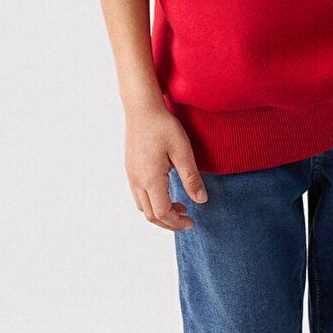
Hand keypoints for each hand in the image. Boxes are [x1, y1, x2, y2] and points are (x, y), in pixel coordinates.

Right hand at [125, 101, 209, 229]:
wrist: (142, 109)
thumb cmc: (163, 126)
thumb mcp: (182, 151)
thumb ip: (191, 178)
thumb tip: (201, 200)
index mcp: (151, 179)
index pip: (162, 213)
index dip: (177, 222)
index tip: (192, 222)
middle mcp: (137, 181)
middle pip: (150, 215)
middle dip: (169, 223)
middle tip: (187, 220)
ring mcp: (131, 175)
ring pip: (143, 207)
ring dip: (160, 213)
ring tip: (179, 207)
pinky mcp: (130, 169)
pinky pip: (139, 195)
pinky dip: (152, 202)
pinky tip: (166, 192)